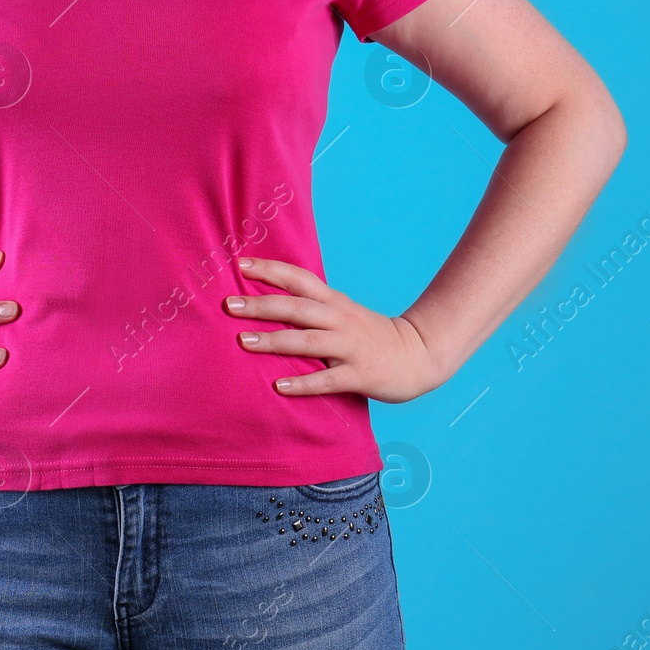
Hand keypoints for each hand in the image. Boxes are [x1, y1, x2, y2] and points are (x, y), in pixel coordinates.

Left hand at [224, 256, 445, 403]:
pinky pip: (328, 379)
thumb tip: (267, 300)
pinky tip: (280, 386)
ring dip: (275, 341)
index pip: (299, 278)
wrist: (420, 354)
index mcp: (334, 302)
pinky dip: (304, 383)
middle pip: (297, 308)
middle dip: (262, 305)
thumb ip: (312, 306)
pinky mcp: (360, 375)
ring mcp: (350, 347)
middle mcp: (340, 320)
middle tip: (229, 305)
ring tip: (244, 342)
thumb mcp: (342, 312)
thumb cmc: (370, 335)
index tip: (239, 263)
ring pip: (308, 341)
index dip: (270, 270)